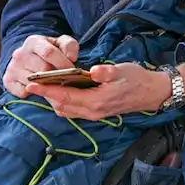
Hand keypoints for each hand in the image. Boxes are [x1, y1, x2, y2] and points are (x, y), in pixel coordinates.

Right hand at [3, 34, 79, 97]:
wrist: (30, 57)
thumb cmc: (50, 50)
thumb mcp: (61, 43)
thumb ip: (70, 46)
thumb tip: (71, 58)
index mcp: (33, 41)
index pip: (48, 53)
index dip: (62, 63)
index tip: (72, 71)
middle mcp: (19, 54)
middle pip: (41, 69)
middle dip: (55, 75)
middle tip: (65, 80)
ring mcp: (12, 68)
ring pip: (32, 82)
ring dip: (46, 85)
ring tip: (54, 84)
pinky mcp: (7, 81)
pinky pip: (23, 91)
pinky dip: (33, 92)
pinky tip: (40, 88)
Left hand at [27, 62, 184, 120]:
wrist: (152, 93)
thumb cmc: (138, 79)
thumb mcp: (123, 70)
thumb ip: (107, 72)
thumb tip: (94, 71)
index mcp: (96, 101)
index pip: (64, 97)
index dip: (46, 91)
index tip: (31, 83)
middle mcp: (93, 111)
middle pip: (61, 107)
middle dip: (46, 96)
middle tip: (33, 83)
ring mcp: (95, 114)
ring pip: (66, 111)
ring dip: (54, 100)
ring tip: (45, 86)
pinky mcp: (97, 112)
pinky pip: (74, 111)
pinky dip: (63, 102)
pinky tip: (62, 91)